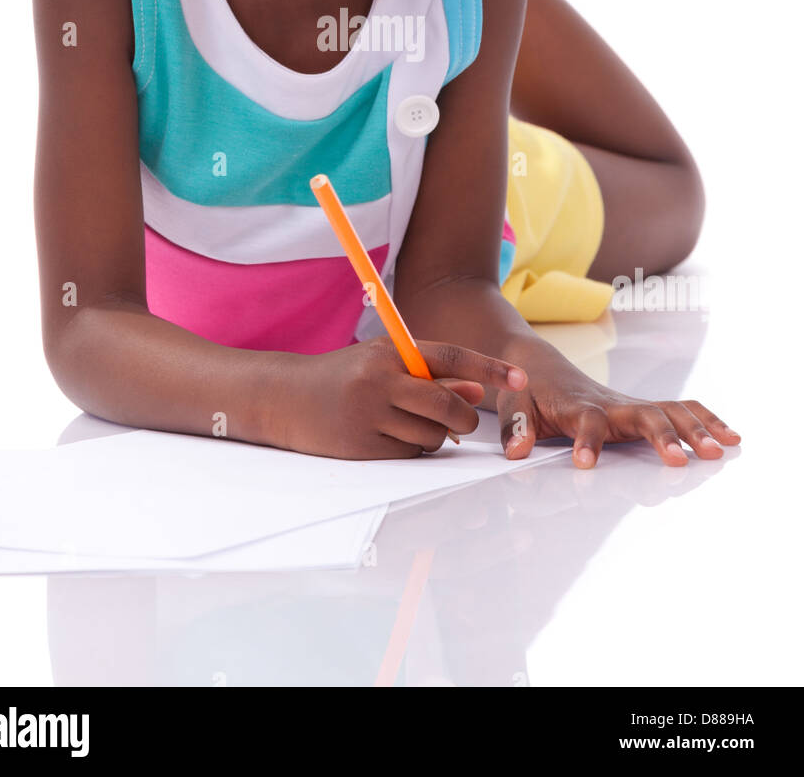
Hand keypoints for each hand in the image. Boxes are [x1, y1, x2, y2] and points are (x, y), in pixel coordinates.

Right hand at [276, 337, 527, 458]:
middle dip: (462, 418)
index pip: (451, 357)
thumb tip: (476, 393)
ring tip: (403, 425)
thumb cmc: (342, 377)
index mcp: (390, 352)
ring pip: (430, 436)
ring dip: (431, 437)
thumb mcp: (384, 365)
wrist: (284, 396)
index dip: (489, 369)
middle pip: (446, 406)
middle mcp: (380, 379)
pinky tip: (384, 438)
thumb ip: (431, 377)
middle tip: (460, 421)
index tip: (521, 378)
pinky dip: (407, 450)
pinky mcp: (360, 445)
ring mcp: (368, 413)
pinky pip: (407, 455)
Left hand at [495, 335, 740, 467]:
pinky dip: (706, 420)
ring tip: (720, 451)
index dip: (587, 441)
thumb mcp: (513, 406)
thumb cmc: (527, 389)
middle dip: (662, 436)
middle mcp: (610, 404)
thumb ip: (517, 428)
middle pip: (643, 415)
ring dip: (695, 429)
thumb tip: (518, 451)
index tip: (586, 465)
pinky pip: (679, 411)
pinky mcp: (641, 411)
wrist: (539, 363)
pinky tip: (731, 437)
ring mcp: (630, 406)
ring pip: (670, 411)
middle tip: (678, 461)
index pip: (586, 421)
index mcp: (577, 405)